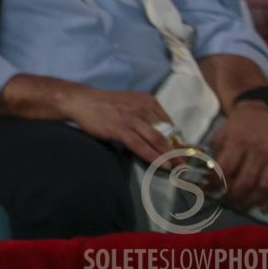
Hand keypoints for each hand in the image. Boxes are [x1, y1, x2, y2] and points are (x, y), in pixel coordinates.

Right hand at [61, 86, 176, 164]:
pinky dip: (154, 157)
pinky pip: (141, 146)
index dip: (177, 140)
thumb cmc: (106, 103)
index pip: (169, 123)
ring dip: (170, 156)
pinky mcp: (121, 129)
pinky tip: (163, 165)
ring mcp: (132, 119)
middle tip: (185, 164)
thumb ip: (146, 114)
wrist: (82, 101)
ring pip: (157, 140)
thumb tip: (160, 133)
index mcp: (148, 101)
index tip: (183, 152)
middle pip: (166, 133)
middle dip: (178, 151)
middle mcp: (143, 108)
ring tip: (178, 168)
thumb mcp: (131, 102)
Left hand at [210, 104, 267, 212]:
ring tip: (240, 206)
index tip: (213, 188)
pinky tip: (261, 208)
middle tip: (226, 202)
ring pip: (264, 187)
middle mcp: (257, 152)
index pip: (226, 168)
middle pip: (246, 181)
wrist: (263, 115)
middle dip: (234, 196)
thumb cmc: (237, 127)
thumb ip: (216, 154)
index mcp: (238, 142)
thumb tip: (208, 177)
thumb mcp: (221, 135)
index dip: (218, 182)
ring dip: (251, 201)